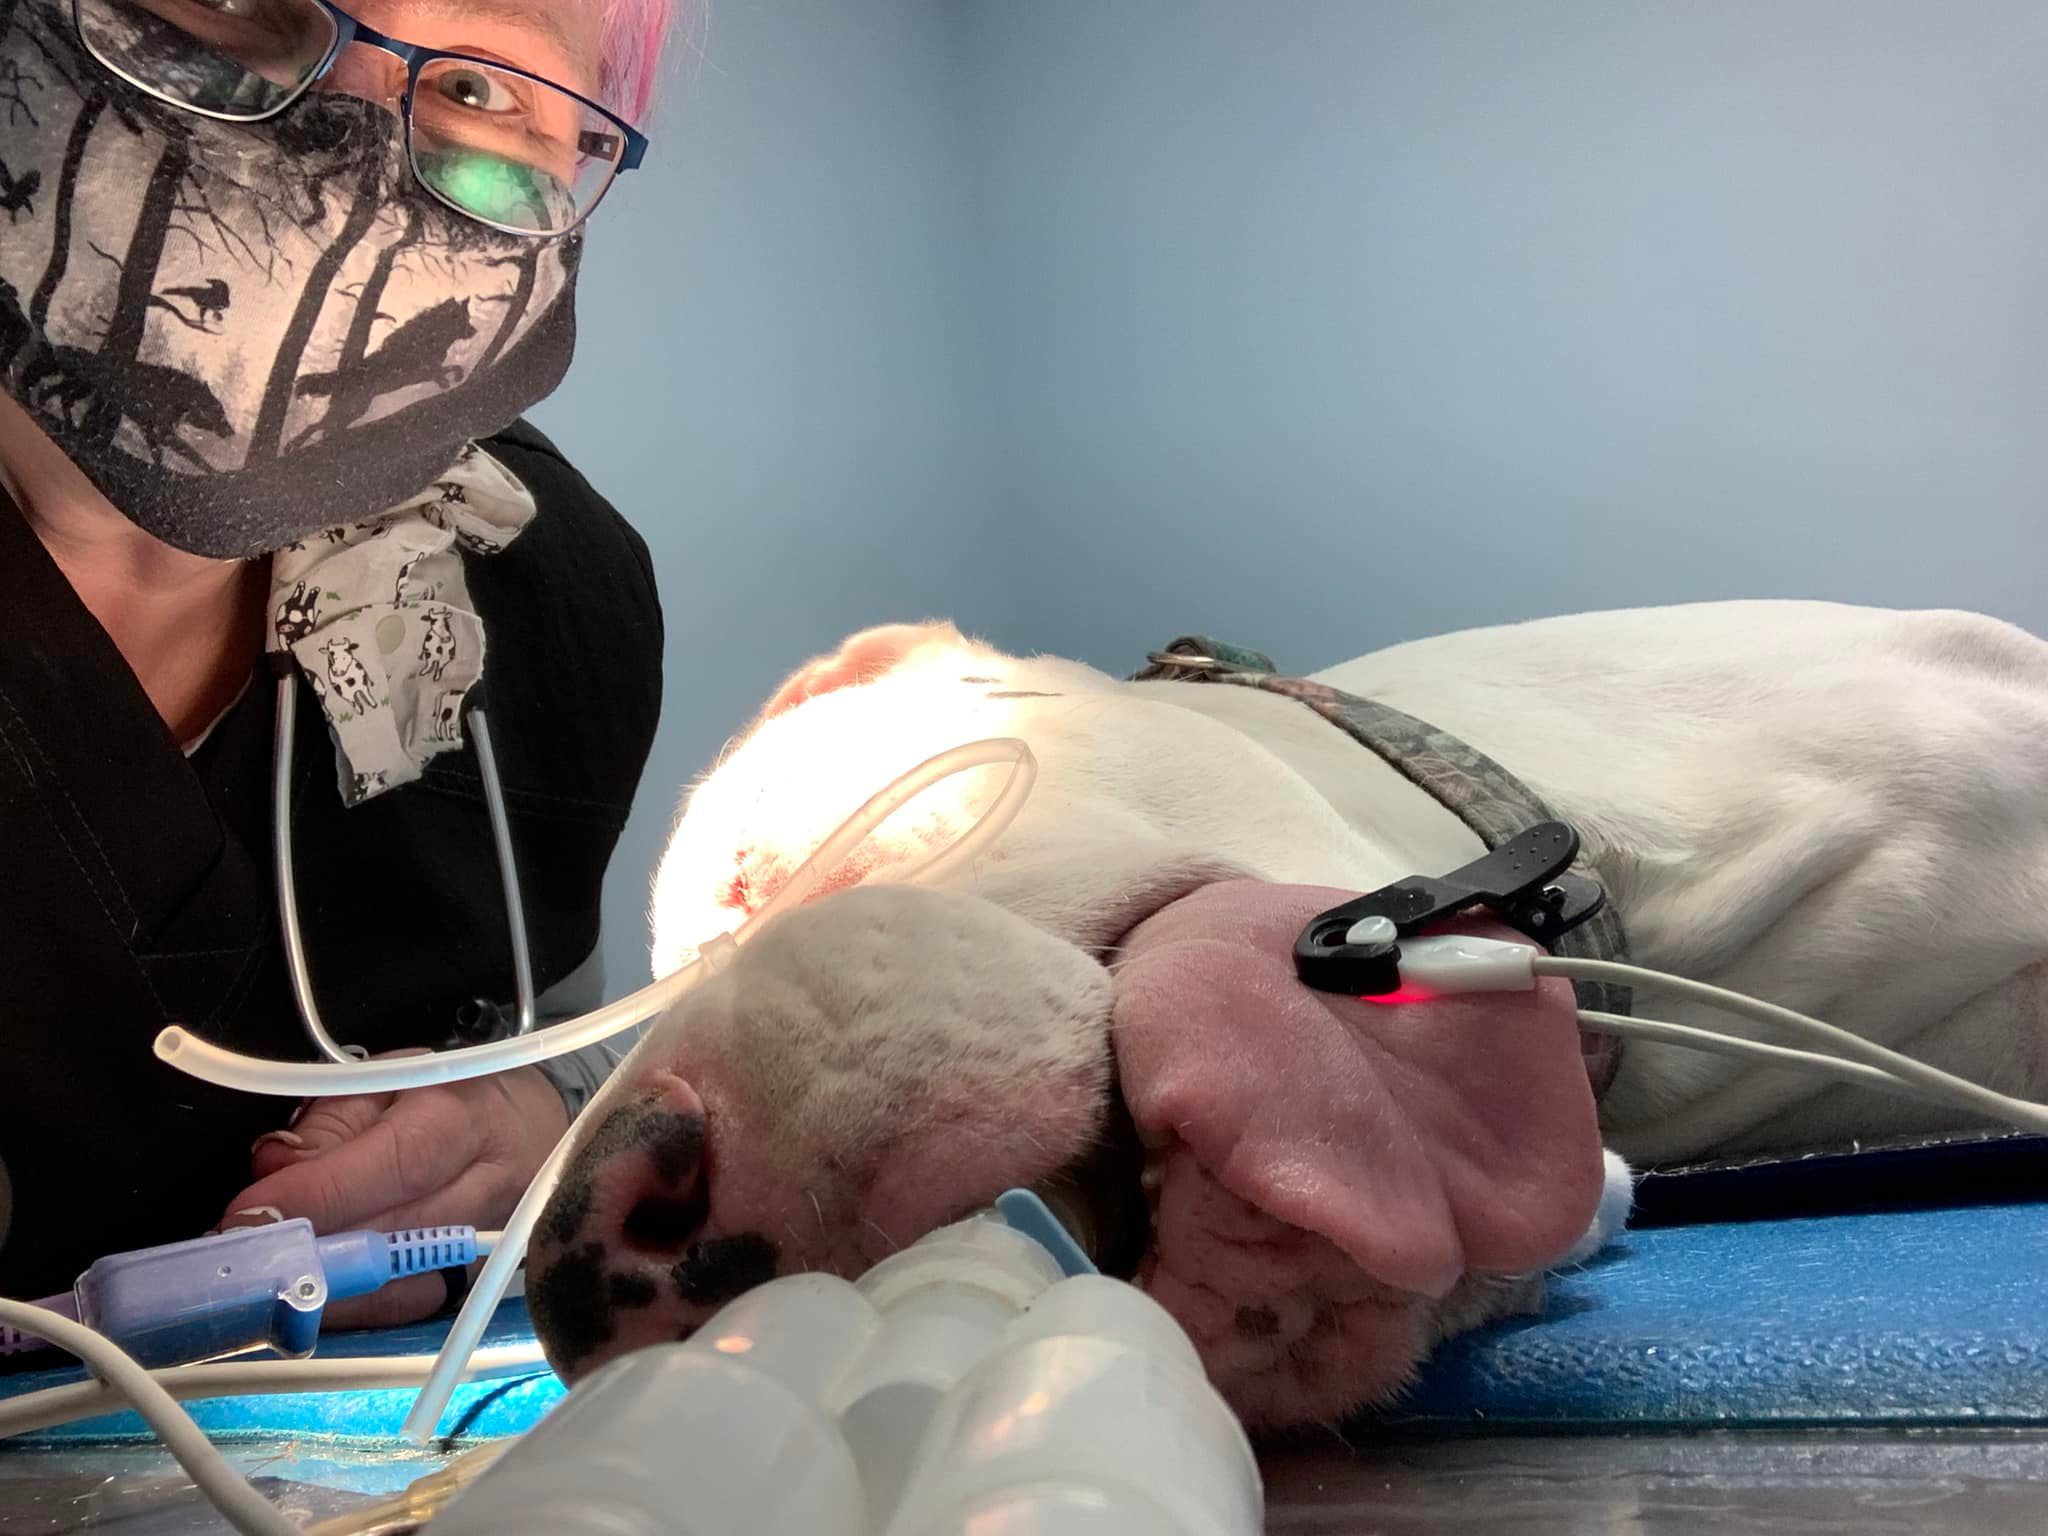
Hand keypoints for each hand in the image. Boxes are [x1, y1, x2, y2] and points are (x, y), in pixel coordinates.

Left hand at [218, 1058, 569, 1328]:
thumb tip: (274, 1172)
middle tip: (235, 1261)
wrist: (536, 1131)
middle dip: (306, 1254)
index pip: (393, 1164)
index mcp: (461, 1118)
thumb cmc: (453, 1099)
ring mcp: (490, 1246)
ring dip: (324, 1295)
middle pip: (395, 1237)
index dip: (317, 1197)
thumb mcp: (392, 1080)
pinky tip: (310, 1300)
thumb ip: (329, 1123)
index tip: (247, 1217)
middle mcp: (486, 1188)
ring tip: (261, 1287)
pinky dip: (353, 1310)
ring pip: (402, 1290)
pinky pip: (409, 1310)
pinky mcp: (477, 1284)